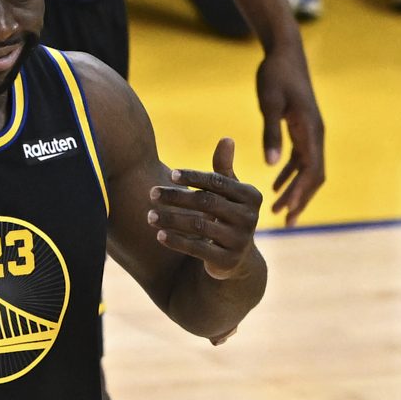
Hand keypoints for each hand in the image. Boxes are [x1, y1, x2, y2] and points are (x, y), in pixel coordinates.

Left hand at [150, 138, 262, 279]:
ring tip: (149, 215)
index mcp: (251, 196)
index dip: (194, 177)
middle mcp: (250, 218)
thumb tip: (227, 138)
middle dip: (176, 197)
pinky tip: (159, 234)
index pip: (218, 182)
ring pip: (199, 226)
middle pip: (206, 202)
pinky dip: (177, 241)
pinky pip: (197, 249)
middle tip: (152, 193)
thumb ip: (224, 169)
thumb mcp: (229, 193)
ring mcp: (240, 241)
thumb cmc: (228, 215)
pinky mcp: (227, 261)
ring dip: (171, 219)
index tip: (170, 174)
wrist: (238, 258)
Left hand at [253, 43, 323, 224]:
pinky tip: (275, 186)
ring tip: (279, 212)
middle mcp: (315, 134)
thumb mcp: (269, 102)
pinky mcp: (302, 128)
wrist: (285, 51)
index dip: (301, 193)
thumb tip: (270, 165)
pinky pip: (300, 158)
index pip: (311, 170)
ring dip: (295, 190)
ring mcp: (310, 132)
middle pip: (313, 176)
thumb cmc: (275, 74)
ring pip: (307, 170)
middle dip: (301, 200)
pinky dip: (290, 174)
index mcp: (310, 130)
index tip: (289, 212)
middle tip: (287, 222)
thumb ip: (270, 133)